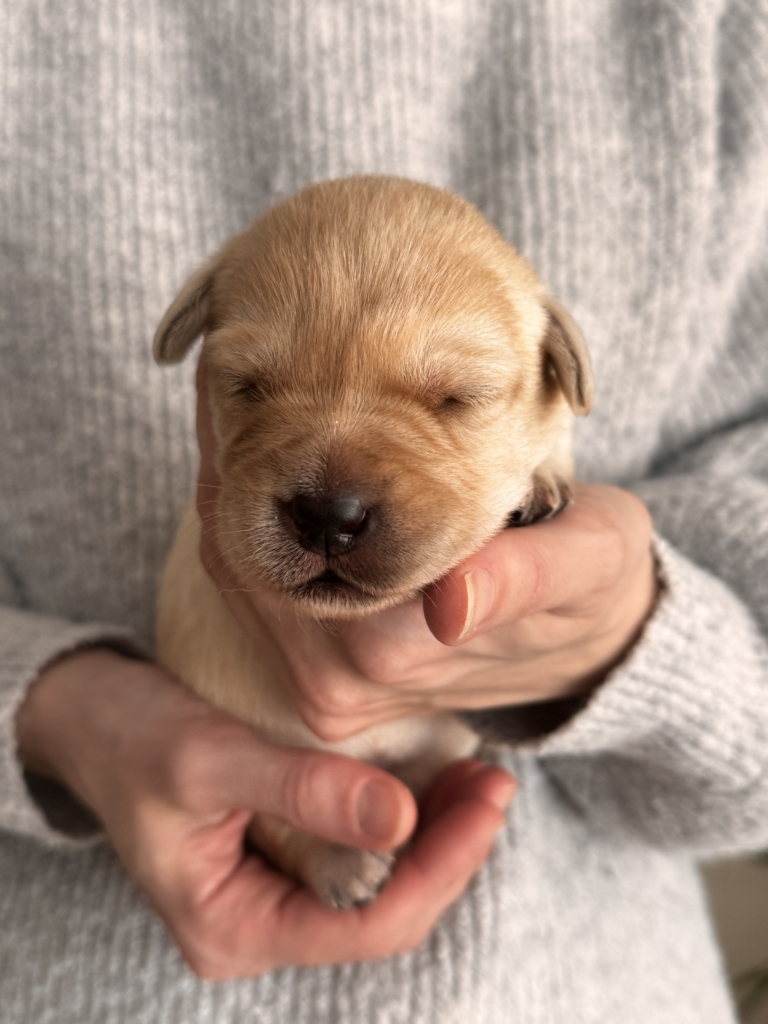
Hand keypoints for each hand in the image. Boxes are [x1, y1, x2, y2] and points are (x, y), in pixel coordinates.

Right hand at [15, 648, 513, 977]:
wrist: (88, 717)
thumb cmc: (132, 738)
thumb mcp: (210, 761)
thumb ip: (304, 792)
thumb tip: (400, 818)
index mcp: (235, 928)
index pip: (370, 925)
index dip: (442, 868)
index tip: (487, 800)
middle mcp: (262, 924)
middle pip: (387, 908)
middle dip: (450, 848)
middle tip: (495, 779)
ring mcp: (275, 891)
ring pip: (382, 882)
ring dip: (436, 831)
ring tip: (479, 774)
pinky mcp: (286, 852)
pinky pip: (362, 849)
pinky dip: (404, 815)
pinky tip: (435, 775)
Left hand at [197, 356, 656, 741]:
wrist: (590, 645)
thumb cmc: (594, 585)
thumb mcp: (586, 563)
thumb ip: (522, 581)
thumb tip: (450, 603)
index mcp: (396, 649)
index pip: (285, 537)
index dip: (256, 445)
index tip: (241, 358)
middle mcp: (343, 682)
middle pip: (246, 551)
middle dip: (238, 451)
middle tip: (232, 356)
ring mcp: (325, 688)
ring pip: (240, 569)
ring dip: (235, 480)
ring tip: (241, 393)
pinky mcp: (323, 681)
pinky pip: (257, 591)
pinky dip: (247, 519)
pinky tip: (261, 455)